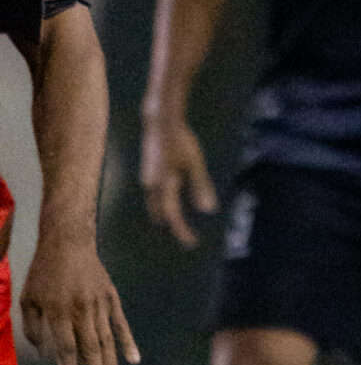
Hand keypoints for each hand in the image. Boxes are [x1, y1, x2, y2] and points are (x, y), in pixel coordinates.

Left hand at [20, 231, 139, 364]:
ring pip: (107, 340)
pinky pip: (121, 324)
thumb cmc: (44, 271)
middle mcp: (80, 310)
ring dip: (112, 364)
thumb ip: (32, 327)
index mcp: (57, 311)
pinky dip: (128, 342)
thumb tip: (43, 353)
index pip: (65, 347)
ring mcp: (99, 304)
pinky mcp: (111, 298)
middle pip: (90, 348)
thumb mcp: (28, 298)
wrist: (68, 242)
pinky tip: (133, 360)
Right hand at [142, 117, 217, 245]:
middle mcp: (151, 185)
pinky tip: (172, 202)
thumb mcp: (194, 164)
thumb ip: (200, 186)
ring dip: (167, 215)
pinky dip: (163, 203)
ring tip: (180, 224)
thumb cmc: (180, 141)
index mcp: (162, 185)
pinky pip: (154, 195)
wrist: (160, 121)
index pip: (172, 216)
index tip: (192, 243)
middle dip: (173, 226)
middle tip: (187, 237)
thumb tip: (208, 210)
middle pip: (160, 213)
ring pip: (155, 204)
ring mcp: (147, 178)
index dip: (182, 231)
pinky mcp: (149, 172)